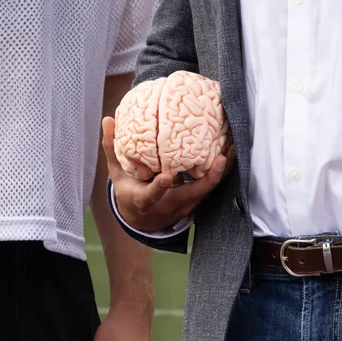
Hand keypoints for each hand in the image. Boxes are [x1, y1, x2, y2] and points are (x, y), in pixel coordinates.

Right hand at [107, 115, 236, 233]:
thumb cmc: (130, 192)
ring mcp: (185, 206)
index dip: (159, 188)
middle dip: (209, 179)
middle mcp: (168, 205)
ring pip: (207, 191)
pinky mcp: (196, 202)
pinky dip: (221, 172)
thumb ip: (112, 149)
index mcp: (145, 201)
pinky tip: (231, 152)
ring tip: (234, 148)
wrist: (142, 221)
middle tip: (222, 157)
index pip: (152, 196)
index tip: (167, 178)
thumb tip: (108, 120)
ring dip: (222, 172)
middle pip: (192, 195)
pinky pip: (211, 187)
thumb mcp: (118, 175)